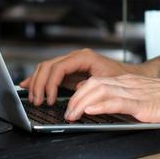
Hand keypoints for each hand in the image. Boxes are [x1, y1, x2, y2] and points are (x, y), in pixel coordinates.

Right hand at [18, 48, 134, 105]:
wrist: (130, 75)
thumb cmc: (121, 78)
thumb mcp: (107, 83)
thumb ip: (91, 87)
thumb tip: (75, 96)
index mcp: (83, 57)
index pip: (59, 67)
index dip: (50, 84)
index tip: (50, 99)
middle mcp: (75, 57)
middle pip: (48, 66)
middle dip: (39, 84)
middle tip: (38, 101)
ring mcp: (71, 63)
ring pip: (46, 68)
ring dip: (37, 83)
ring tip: (35, 99)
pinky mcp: (69, 71)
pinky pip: (50, 73)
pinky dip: (39, 80)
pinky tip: (28, 86)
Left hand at [63, 74, 159, 123]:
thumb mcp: (146, 99)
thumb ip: (128, 101)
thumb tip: (108, 109)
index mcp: (129, 83)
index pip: (97, 82)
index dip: (80, 92)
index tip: (71, 105)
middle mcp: (130, 84)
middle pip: (94, 84)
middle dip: (75, 99)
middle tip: (67, 113)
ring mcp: (135, 93)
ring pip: (101, 91)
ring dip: (82, 103)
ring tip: (73, 115)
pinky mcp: (143, 104)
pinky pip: (117, 101)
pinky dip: (101, 105)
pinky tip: (91, 110)